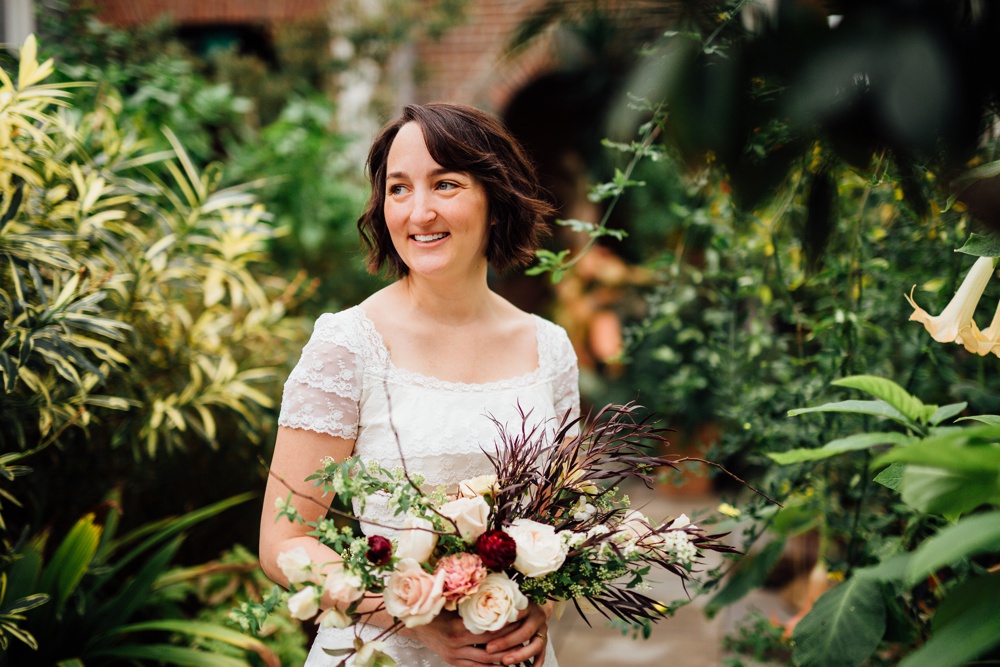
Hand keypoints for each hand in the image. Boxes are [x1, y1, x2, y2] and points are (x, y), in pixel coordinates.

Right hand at [408, 609, 522, 665]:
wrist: (412, 625)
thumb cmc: (431, 609)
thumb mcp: (446, 601)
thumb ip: (467, 599)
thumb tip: (489, 584)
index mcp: (457, 629)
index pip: (489, 628)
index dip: (507, 623)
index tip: (522, 615)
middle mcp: (457, 646)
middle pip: (492, 646)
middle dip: (511, 641)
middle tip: (526, 633)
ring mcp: (456, 657)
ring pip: (486, 661)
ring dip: (505, 657)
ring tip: (522, 651)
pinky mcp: (454, 663)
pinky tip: (505, 663)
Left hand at [483, 602, 549, 666]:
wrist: (535, 607)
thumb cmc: (514, 606)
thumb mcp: (507, 604)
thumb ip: (497, 613)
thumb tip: (477, 623)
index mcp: (527, 606)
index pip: (516, 613)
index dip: (503, 621)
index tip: (489, 630)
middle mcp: (537, 618)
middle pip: (524, 632)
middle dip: (506, 642)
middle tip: (489, 649)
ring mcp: (542, 630)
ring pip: (535, 645)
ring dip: (519, 655)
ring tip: (504, 661)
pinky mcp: (544, 641)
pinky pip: (542, 655)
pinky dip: (536, 664)